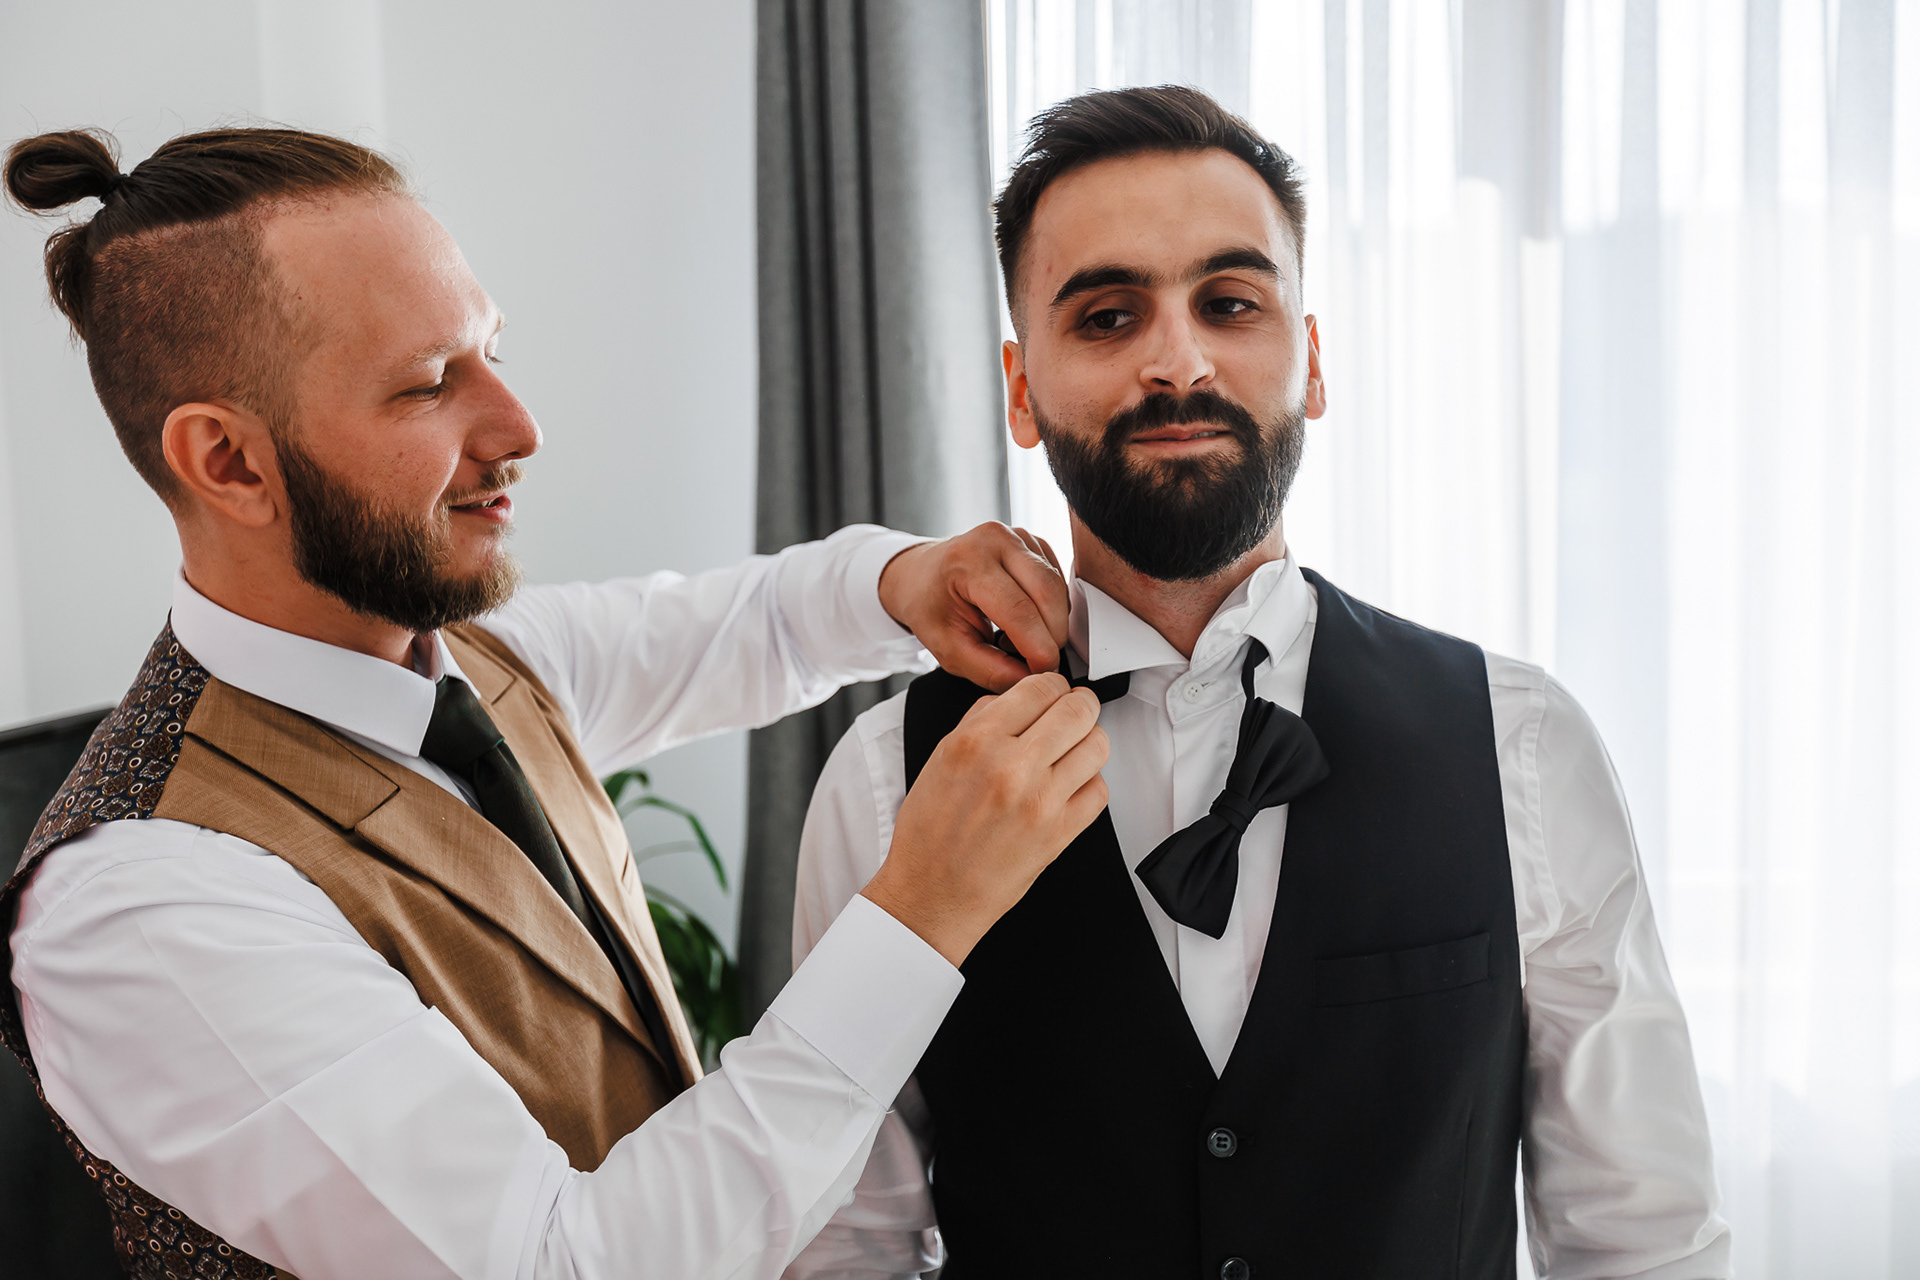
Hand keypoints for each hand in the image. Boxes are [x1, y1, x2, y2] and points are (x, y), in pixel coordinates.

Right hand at [862, 673, 1108, 965]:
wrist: (934, 894)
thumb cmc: (931, 833)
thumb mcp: (940, 759)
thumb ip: (980, 720)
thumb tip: (1016, 699)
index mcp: (976, 742)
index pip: (1040, 687)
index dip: (1053, 686)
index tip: (1053, 694)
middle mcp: (1011, 768)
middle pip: (1078, 710)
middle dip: (1080, 706)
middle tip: (1072, 715)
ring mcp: (1041, 801)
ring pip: (1097, 746)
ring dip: (1088, 743)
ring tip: (1070, 752)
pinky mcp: (1061, 833)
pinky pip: (1099, 790)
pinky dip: (1089, 783)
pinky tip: (1068, 787)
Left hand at [877, 523, 1068, 691]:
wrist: (922, 574)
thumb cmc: (930, 605)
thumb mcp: (947, 647)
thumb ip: (988, 669)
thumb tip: (1028, 679)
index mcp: (967, 561)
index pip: (1018, 610)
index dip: (1038, 648)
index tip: (1043, 672)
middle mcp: (996, 539)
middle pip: (1047, 593)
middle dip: (1052, 636)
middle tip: (1037, 662)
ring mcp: (1018, 535)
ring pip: (1057, 587)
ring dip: (1051, 623)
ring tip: (1020, 639)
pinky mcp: (1033, 542)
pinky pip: (1058, 581)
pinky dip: (1051, 608)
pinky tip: (1027, 619)